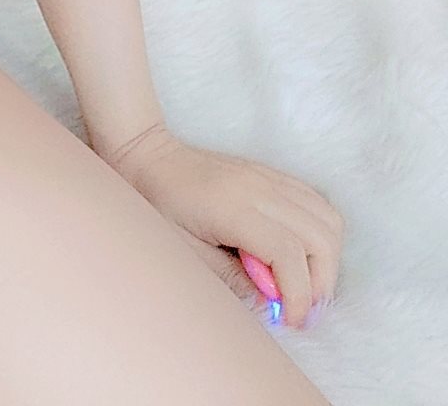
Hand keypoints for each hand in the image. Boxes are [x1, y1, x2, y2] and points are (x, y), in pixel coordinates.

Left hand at [105, 122, 342, 331]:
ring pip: (327, 219)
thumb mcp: (185, 250)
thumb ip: (231, 278)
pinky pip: (316, 202)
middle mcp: (259, 188)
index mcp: (233, 207)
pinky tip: (299, 254)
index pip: (288, 253)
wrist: (148, 155)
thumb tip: (272, 304)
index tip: (290, 320)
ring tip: (301, 282)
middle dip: (319, 282)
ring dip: (325, 259)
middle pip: (320, 238)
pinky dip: (320, 233)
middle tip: (298, 307)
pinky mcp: (272, 174)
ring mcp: (268, 177)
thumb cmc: (158, 203)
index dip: (298, 295)